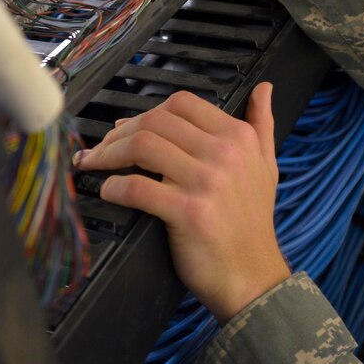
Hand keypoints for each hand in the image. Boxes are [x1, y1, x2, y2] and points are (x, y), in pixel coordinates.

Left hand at [73, 83, 289, 322]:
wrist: (253, 275)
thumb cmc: (253, 222)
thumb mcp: (268, 166)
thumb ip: (263, 123)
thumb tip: (263, 88)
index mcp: (239, 137)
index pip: (183, 104)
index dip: (147, 112)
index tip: (128, 129)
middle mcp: (225, 154)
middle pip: (156, 121)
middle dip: (120, 131)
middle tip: (103, 148)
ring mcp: (207, 182)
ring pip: (142, 147)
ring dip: (108, 154)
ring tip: (95, 165)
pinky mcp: (188, 213)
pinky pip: (137, 188)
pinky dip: (114, 187)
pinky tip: (108, 192)